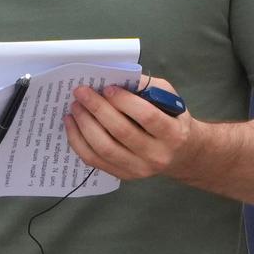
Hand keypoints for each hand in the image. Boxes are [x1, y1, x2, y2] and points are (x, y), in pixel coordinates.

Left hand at [64, 77, 192, 181]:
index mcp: (173, 133)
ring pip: (104, 148)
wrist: (181, 154)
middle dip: (97, 109)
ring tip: (75, 106)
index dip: (124, 101)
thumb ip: (147, 88)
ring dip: (84, 124)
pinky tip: (71, 123)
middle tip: (81, 92)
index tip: (107, 88)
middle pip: (121, 132)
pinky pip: (94, 159)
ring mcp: (139, 169)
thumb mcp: (169, 99)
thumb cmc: (171, 119)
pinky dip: (78, 140)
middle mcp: (157, 155)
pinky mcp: (123, 175)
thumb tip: (115, 78)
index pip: (147, 116)